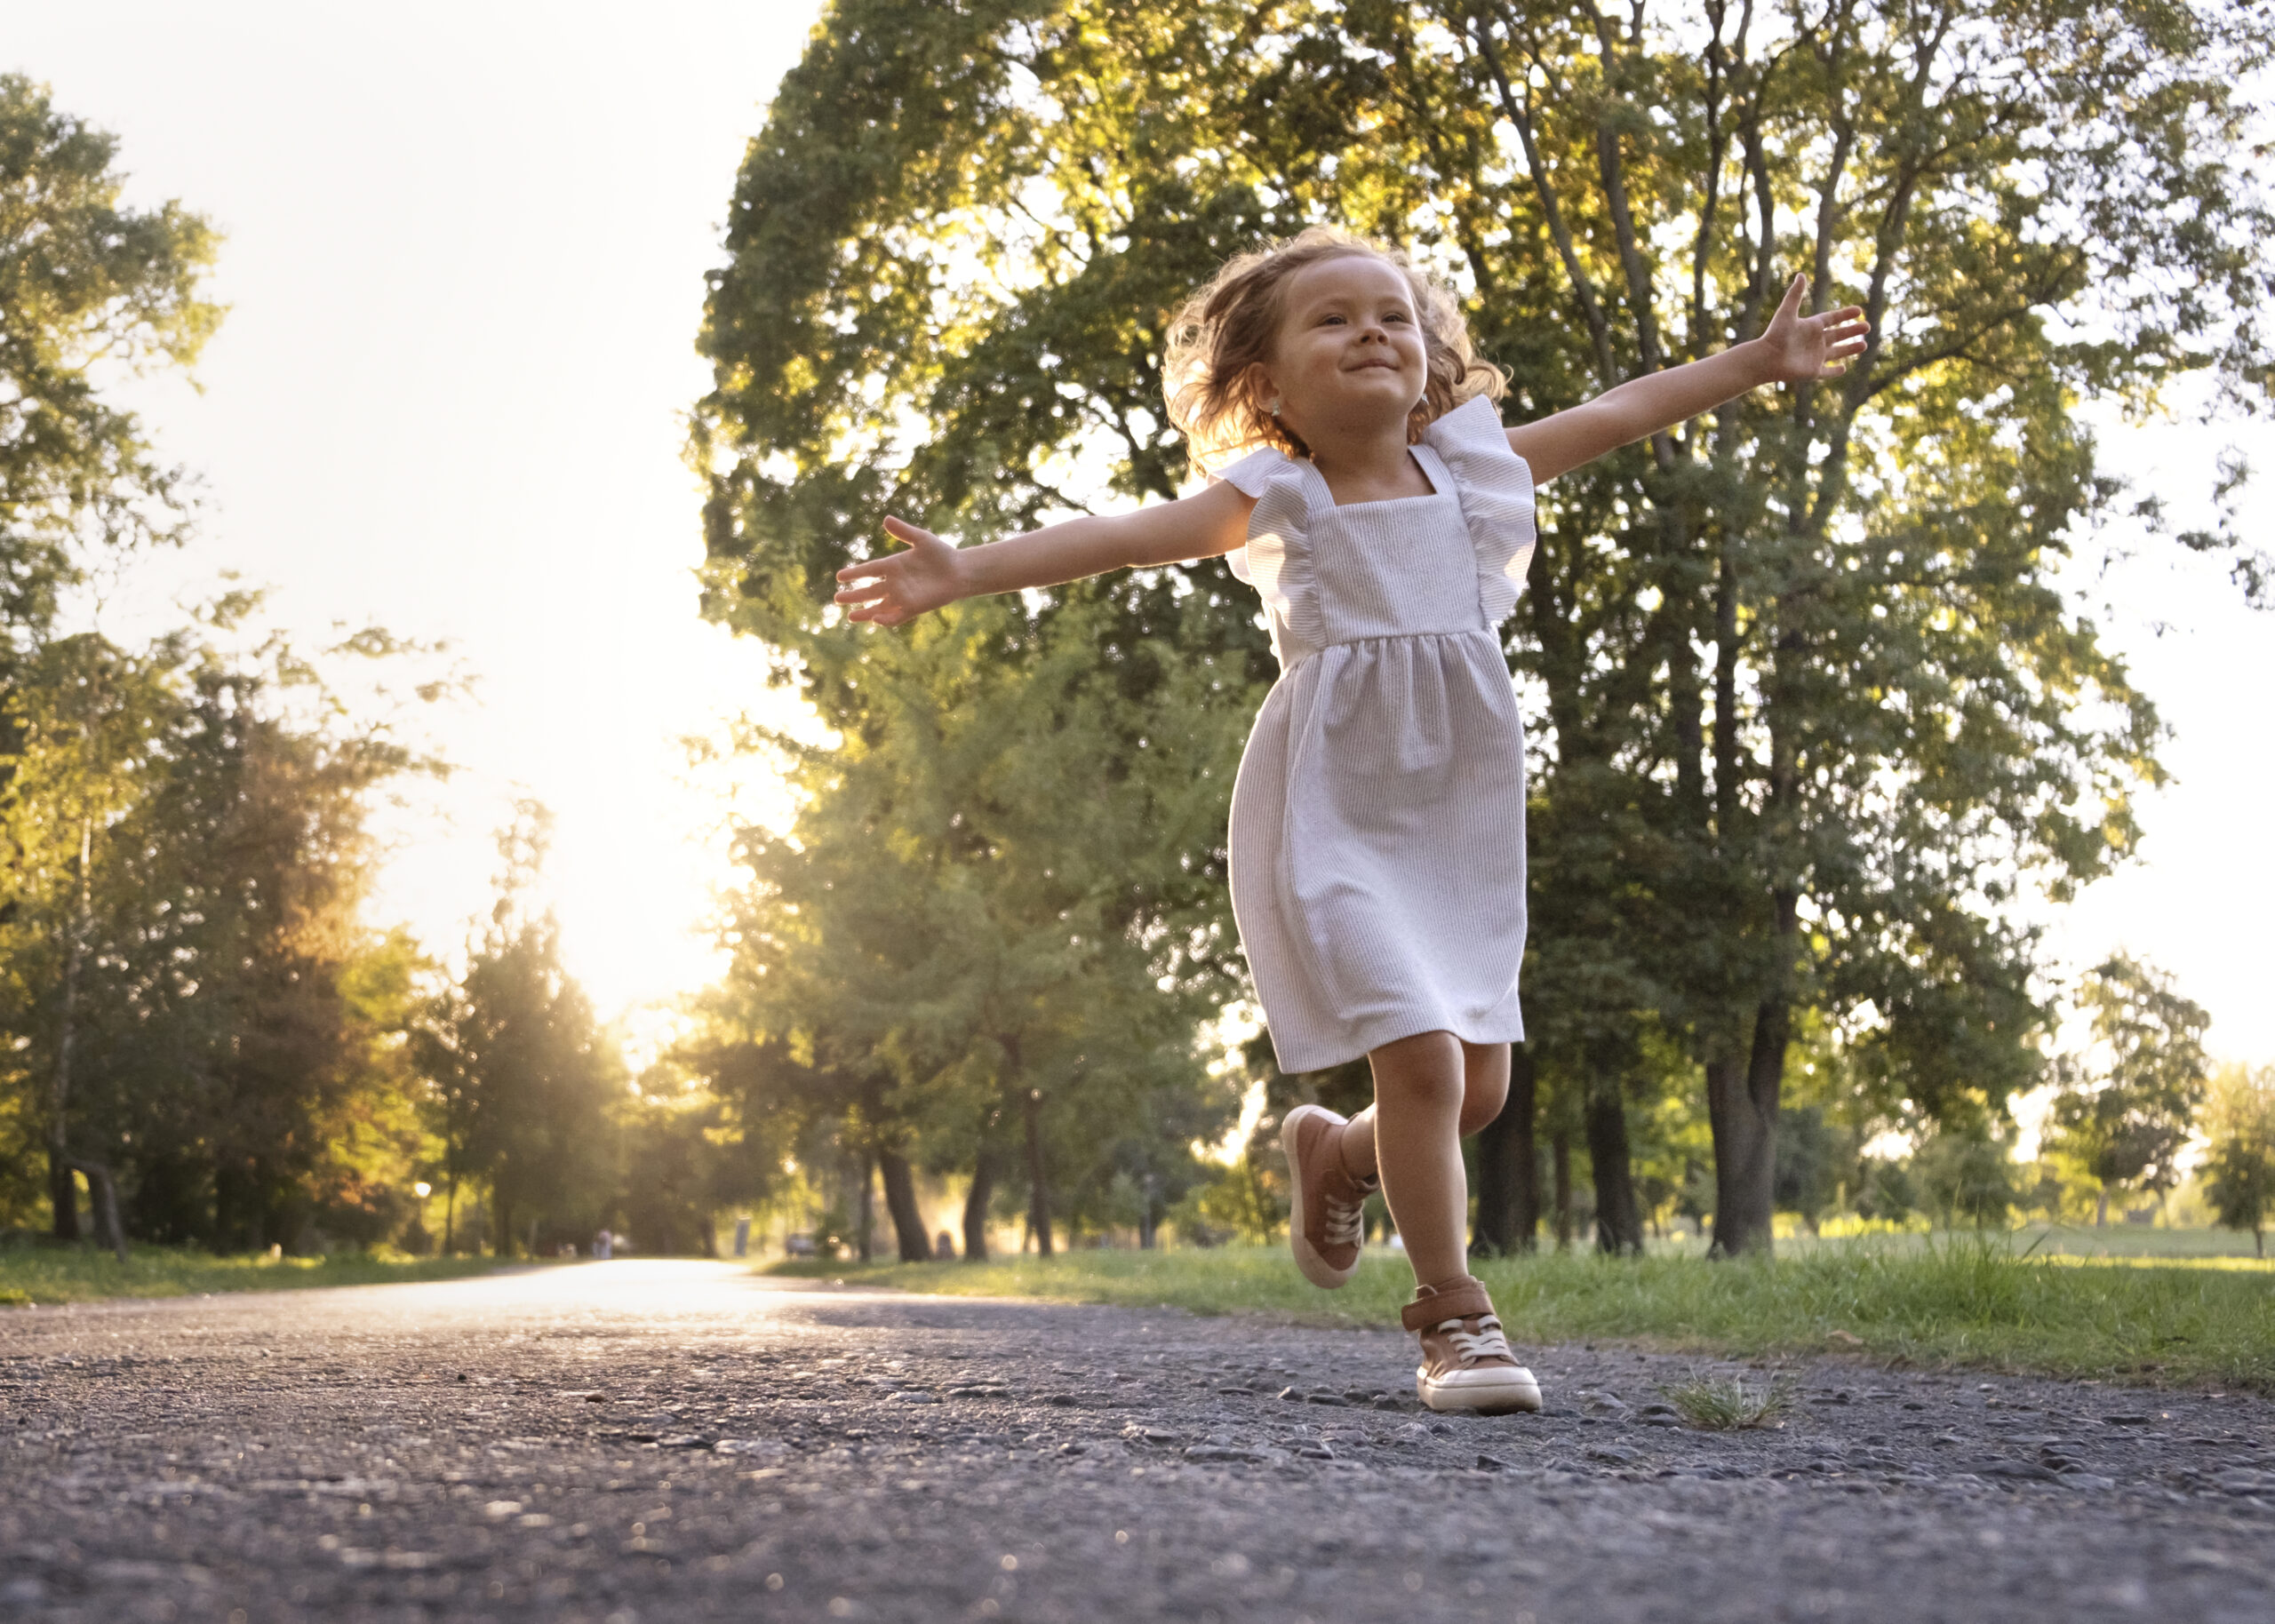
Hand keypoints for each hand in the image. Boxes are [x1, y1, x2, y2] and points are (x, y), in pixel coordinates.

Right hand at [832, 516, 966, 626]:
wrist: (960, 571)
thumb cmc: (942, 554)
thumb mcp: (922, 539)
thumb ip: (904, 531)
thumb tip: (886, 519)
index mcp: (893, 565)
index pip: (869, 570)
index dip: (854, 573)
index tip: (839, 576)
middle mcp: (895, 583)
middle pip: (869, 591)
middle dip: (853, 596)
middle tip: (836, 599)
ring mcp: (903, 597)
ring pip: (879, 607)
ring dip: (865, 612)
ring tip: (850, 617)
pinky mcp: (913, 608)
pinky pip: (896, 617)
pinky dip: (886, 620)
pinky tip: (875, 619)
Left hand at [1756, 274, 1868, 382]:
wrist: (1766, 358)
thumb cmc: (1775, 335)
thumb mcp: (1787, 312)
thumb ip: (1795, 294)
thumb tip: (1801, 274)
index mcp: (1811, 327)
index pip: (1832, 319)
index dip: (1845, 315)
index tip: (1859, 310)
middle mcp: (1814, 341)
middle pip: (1838, 335)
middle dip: (1853, 331)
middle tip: (1867, 327)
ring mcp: (1814, 357)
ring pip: (1837, 353)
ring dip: (1850, 349)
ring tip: (1864, 345)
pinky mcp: (1812, 372)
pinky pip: (1826, 372)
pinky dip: (1835, 371)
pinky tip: (1844, 368)